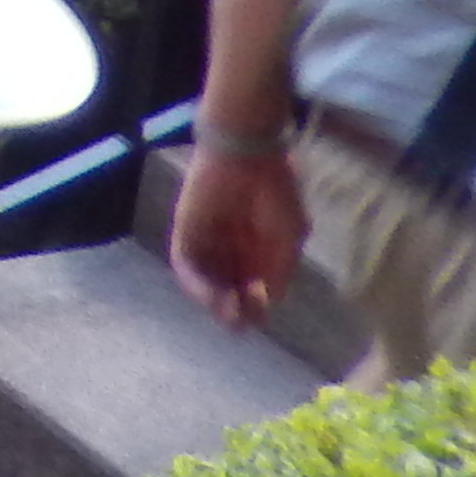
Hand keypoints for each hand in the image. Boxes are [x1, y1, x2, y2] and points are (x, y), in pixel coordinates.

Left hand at [168, 143, 307, 329]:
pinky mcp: (186, 230)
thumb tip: (271, 299)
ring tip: (230, 313)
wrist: (248, 154)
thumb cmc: (276, 191)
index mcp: (257, 251)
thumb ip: (280, 268)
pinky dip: (196, 284)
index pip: (251, 289)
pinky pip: (185, 264)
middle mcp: (230, 250)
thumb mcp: (290, 236)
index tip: (263, 312)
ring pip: (206, 281)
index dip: (256, 306)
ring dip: (215, 302)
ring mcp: (207, 241)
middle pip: (227, 290)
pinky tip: (211, 296)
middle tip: (243, 322)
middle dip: (234, 310)